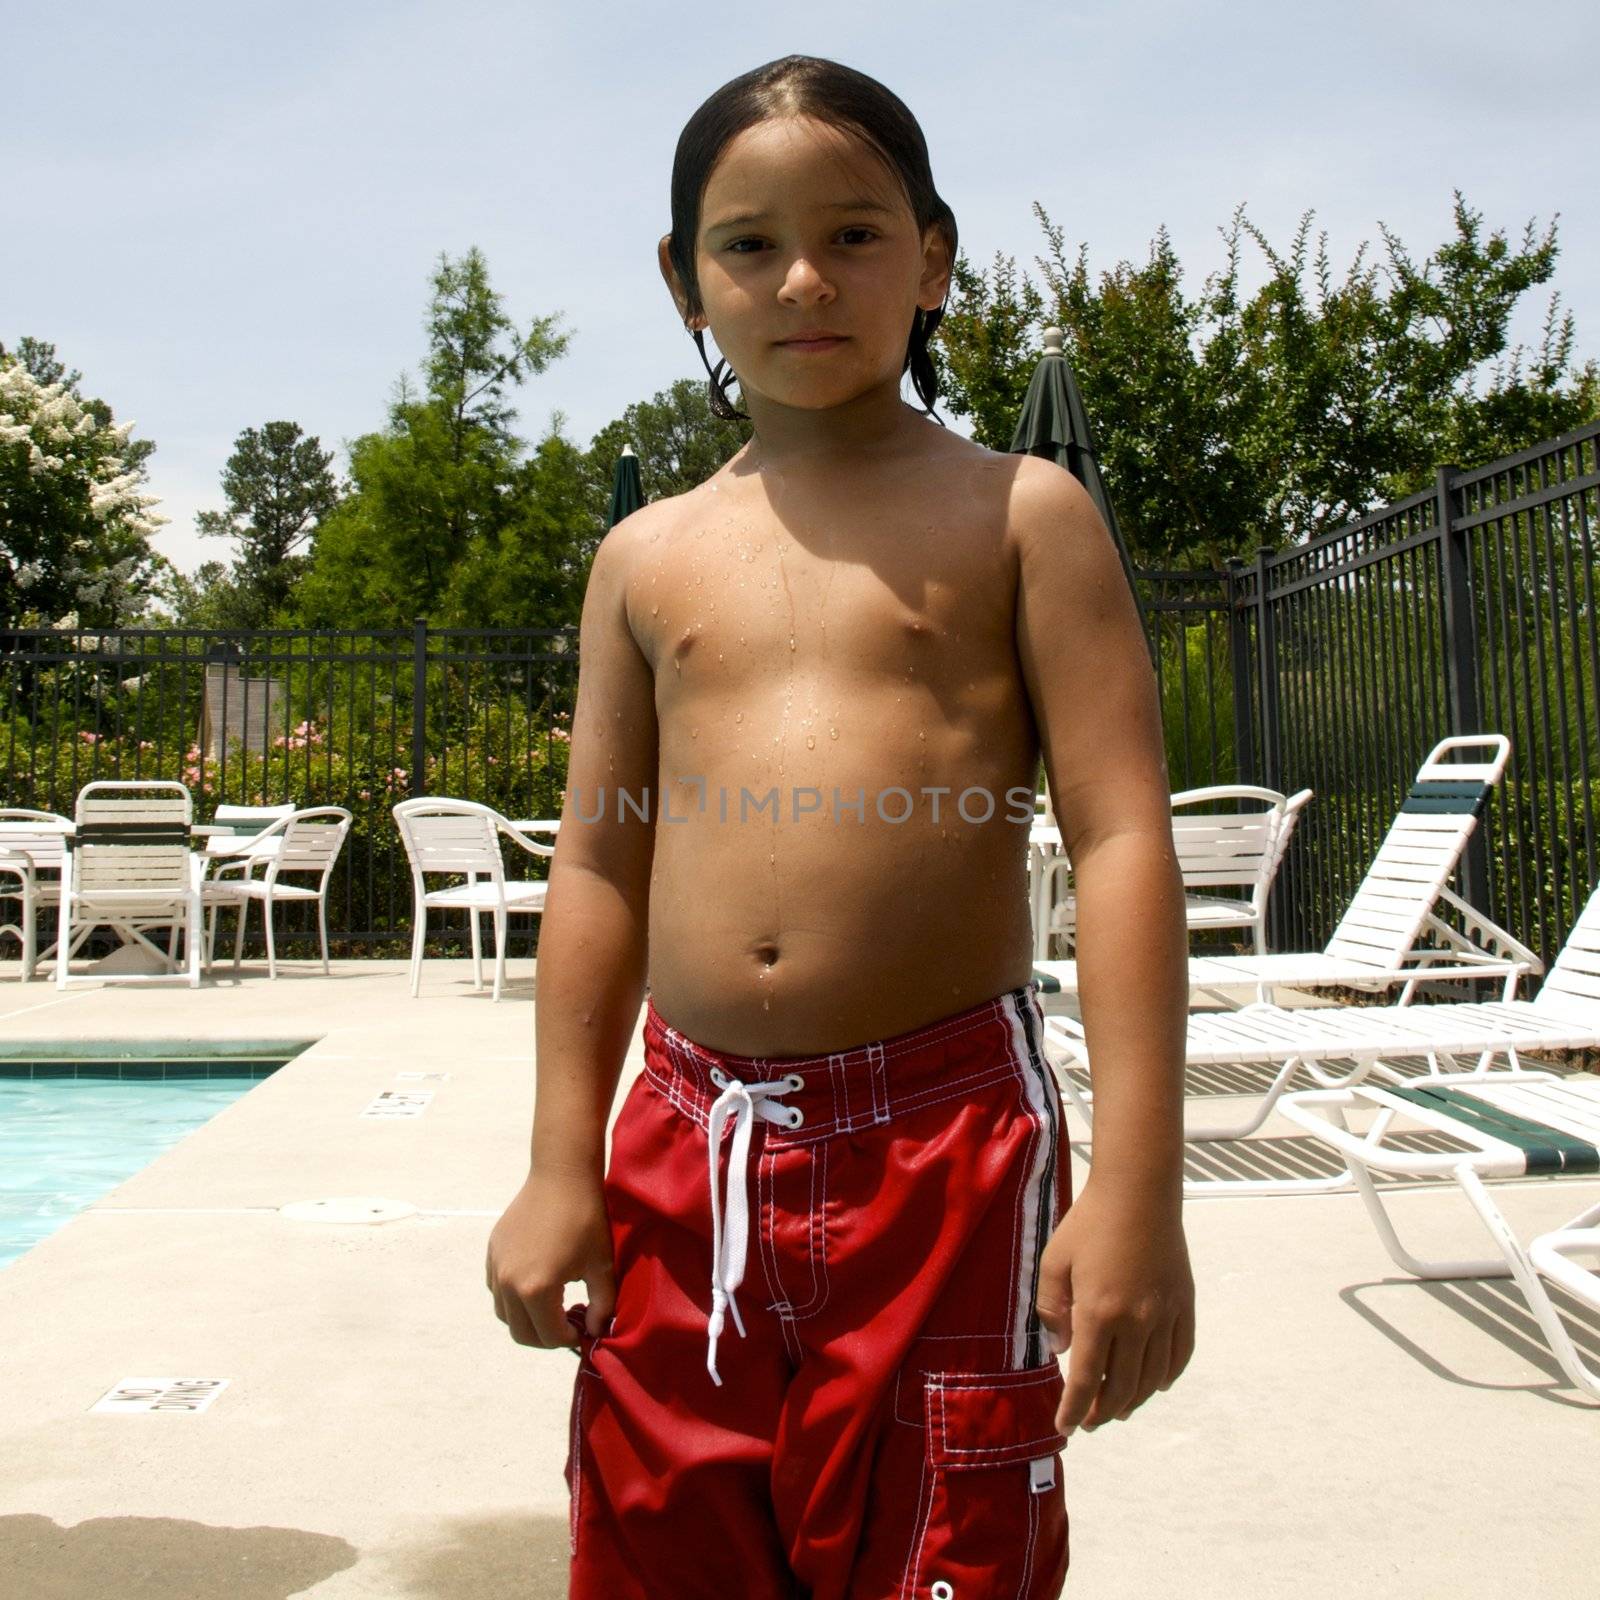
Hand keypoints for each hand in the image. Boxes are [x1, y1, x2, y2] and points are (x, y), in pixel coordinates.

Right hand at [486, 1163, 615, 1348]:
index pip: (549, 1336)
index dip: (569, 1339)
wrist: (561, 1177)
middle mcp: (509, 1283)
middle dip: (546, 1337)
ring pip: (505, 1314)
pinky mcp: (492, 1252)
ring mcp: (496, 1267)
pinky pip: (497, 1289)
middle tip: (567, 1324)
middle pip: (521, 1333)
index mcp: (536, 1290)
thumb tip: (593, 1332)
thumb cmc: (586, 1219)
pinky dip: (512, 1298)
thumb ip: (601, 1306)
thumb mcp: (601, 1266)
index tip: (583, 1330)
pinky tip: (536, 1282)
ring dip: (527, 1319)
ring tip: (552, 1305)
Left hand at [1036, 1183, 1193, 1433]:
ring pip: (1152, 1378)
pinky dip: (1166, 1377)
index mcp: (1098, 1313)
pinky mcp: (1184, 1305)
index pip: (1085, 1380)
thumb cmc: (1089, 1223)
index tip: (1065, 1428)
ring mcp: (1164, 1315)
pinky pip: (1179, 1355)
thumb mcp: (1054, 1262)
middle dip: (1102, 1412)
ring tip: (1116, 1407)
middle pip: (1121, 1388)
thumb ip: (1051, 1310)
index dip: (1074, 1410)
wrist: (1138, 1192)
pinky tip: (1155, 1383)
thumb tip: (1061, 1350)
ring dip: (1133, 1400)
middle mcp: (1135, 1322)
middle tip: (1089, 1421)